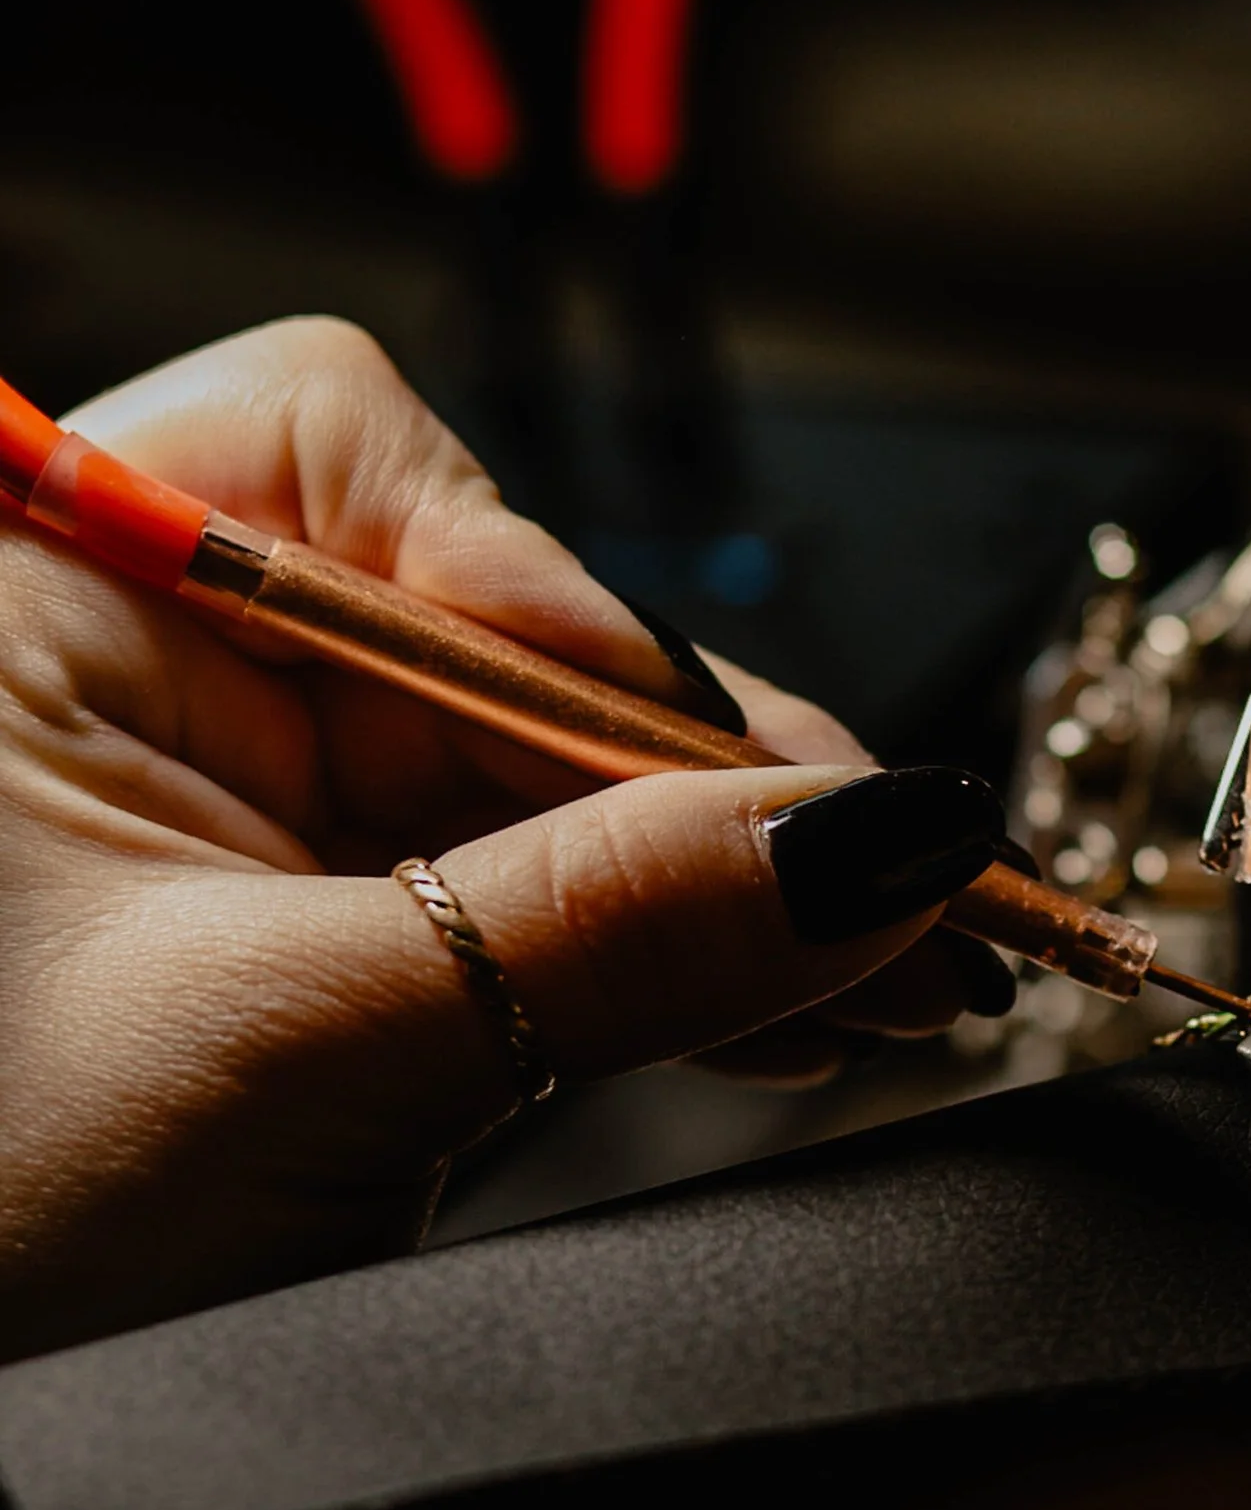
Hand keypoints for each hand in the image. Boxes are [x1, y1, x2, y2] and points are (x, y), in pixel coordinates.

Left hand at [0, 316, 1009, 1358]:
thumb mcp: (290, 1055)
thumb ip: (596, 932)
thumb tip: (874, 842)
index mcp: (36, 612)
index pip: (333, 454)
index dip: (521, 572)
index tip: (653, 733)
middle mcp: (137, 693)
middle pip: (487, 636)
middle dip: (696, 773)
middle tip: (900, 870)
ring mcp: (240, 833)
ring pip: (543, 789)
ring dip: (731, 882)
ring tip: (904, 972)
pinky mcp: (327, 966)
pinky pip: (541, 915)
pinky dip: (676, 965)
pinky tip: (806, 1014)